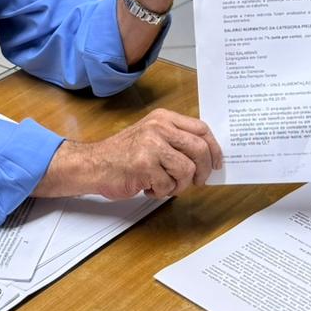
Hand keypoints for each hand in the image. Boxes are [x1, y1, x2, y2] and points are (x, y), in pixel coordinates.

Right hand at [35, 109, 222, 199]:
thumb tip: (208, 158)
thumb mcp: (151, 136)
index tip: (217, 163)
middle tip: (197, 182)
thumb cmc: (123, 155)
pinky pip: (168, 186)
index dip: (214, 148)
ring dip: (178, 185)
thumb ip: (176, 141)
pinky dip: (161, 192)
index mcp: (163, 118)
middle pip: (199, 149)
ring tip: (163, 184)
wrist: (93, 164)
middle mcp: (158, 127)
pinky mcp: (144, 165)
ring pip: (186, 170)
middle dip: (203, 171)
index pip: (201, 129)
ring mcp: (151, 145)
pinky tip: (147, 186)